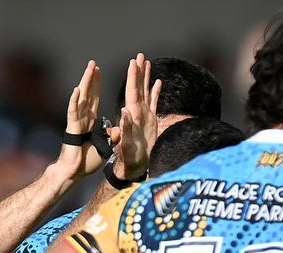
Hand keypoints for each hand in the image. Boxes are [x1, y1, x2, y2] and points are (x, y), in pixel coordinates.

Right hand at [53, 60, 101, 180]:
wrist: (74, 172)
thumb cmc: (86, 161)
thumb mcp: (104, 147)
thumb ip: (111, 138)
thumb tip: (117, 130)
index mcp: (90, 121)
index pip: (94, 99)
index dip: (97, 86)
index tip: (99, 72)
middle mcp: (83, 118)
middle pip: (88, 94)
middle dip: (91, 79)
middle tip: (94, 63)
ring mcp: (77, 122)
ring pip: (81, 98)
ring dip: (85, 83)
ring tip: (89, 69)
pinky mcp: (72, 129)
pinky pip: (73, 112)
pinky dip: (75, 101)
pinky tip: (77, 90)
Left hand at [113, 53, 161, 179]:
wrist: (134, 167)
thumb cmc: (128, 158)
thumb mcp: (124, 144)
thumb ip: (124, 128)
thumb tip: (124, 111)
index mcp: (131, 115)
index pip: (132, 92)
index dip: (132, 77)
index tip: (132, 62)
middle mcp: (137, 112)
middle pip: (138, 87)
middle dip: (138, 71)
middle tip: (139, 54)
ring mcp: (144, 115)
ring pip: (145, 91)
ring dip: (146, 77)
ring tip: (147, 61)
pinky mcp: (150, 121)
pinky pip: (153, 102)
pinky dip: (155, 92)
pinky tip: (158, 81)